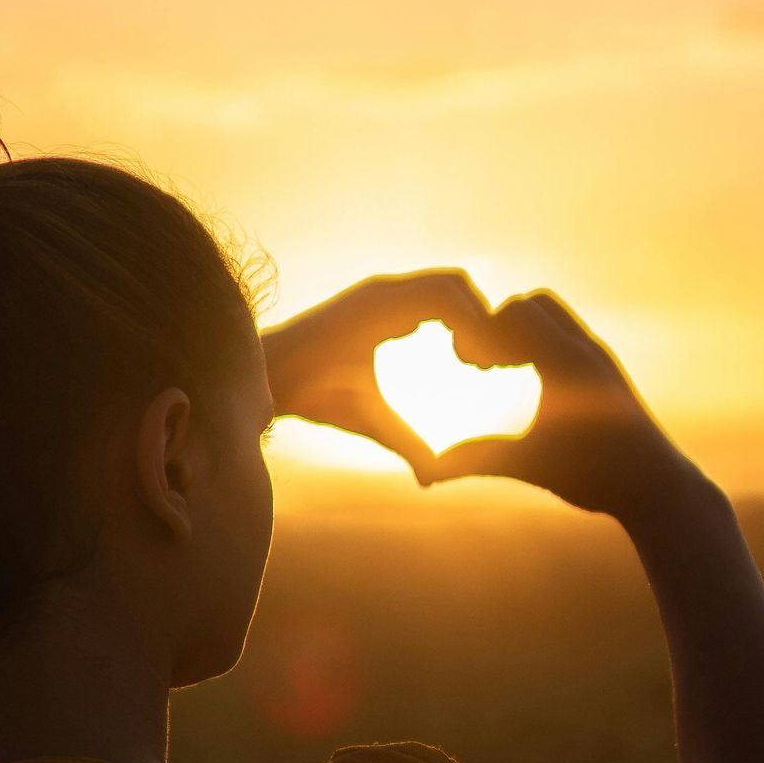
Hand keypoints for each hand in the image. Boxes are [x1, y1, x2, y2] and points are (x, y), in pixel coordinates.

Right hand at [262, 269, 493, 483]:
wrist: (272, 386)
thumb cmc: (318, 399)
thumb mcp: (376, 423)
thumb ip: (408, 443)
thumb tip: (434, 479)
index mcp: (393, 314)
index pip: (453, 301)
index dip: (478, 330)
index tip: (485, 369)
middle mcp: (391, 296)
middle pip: (461, 286)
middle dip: (486, 322)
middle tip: (491, 367)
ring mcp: (383, 292)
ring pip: (456, 283)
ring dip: (480, 320)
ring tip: (478, 364)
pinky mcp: (375, 298)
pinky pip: (439, 294)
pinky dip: (465, 320)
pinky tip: (462, 360)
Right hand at [433, 291, 692, 523]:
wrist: (658, 487)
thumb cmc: (596, 478)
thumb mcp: (530, 466)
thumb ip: (477, 460)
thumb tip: (428, 472)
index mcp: (566, 364)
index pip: (518, 313)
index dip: (485, 331)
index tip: (469, 365)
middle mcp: (587, 351)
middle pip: (535, 303)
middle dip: (503, 323)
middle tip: (485, 364)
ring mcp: (602, 358)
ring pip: (557, 317)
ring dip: (526, 330)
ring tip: (506, 369)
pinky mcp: (608, 372)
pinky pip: (571, 336)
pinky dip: (546, 344)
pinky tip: (533, 381)